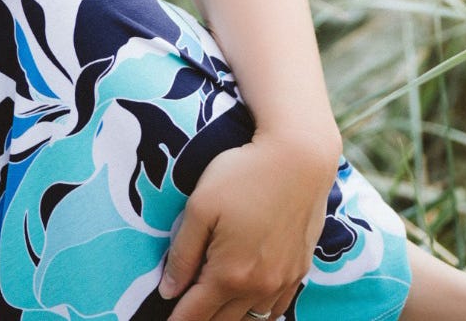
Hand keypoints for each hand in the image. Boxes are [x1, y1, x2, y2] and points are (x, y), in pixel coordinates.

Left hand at [159, 133, 335, 320]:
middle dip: (200, 318)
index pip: (196, 313)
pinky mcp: (299, 271)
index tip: (166, 320)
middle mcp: (260, 287)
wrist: (298, 160)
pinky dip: (257, 312)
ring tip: (209, 306)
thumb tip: (169, 291)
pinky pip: (276, 308)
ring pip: (251, 319)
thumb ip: (183, 253)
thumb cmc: (242, 175)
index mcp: (230, 274)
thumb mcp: (200, 207)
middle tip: (184, 309)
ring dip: (228, 317)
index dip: (177, 319)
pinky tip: (244, 301)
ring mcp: (284, 282)